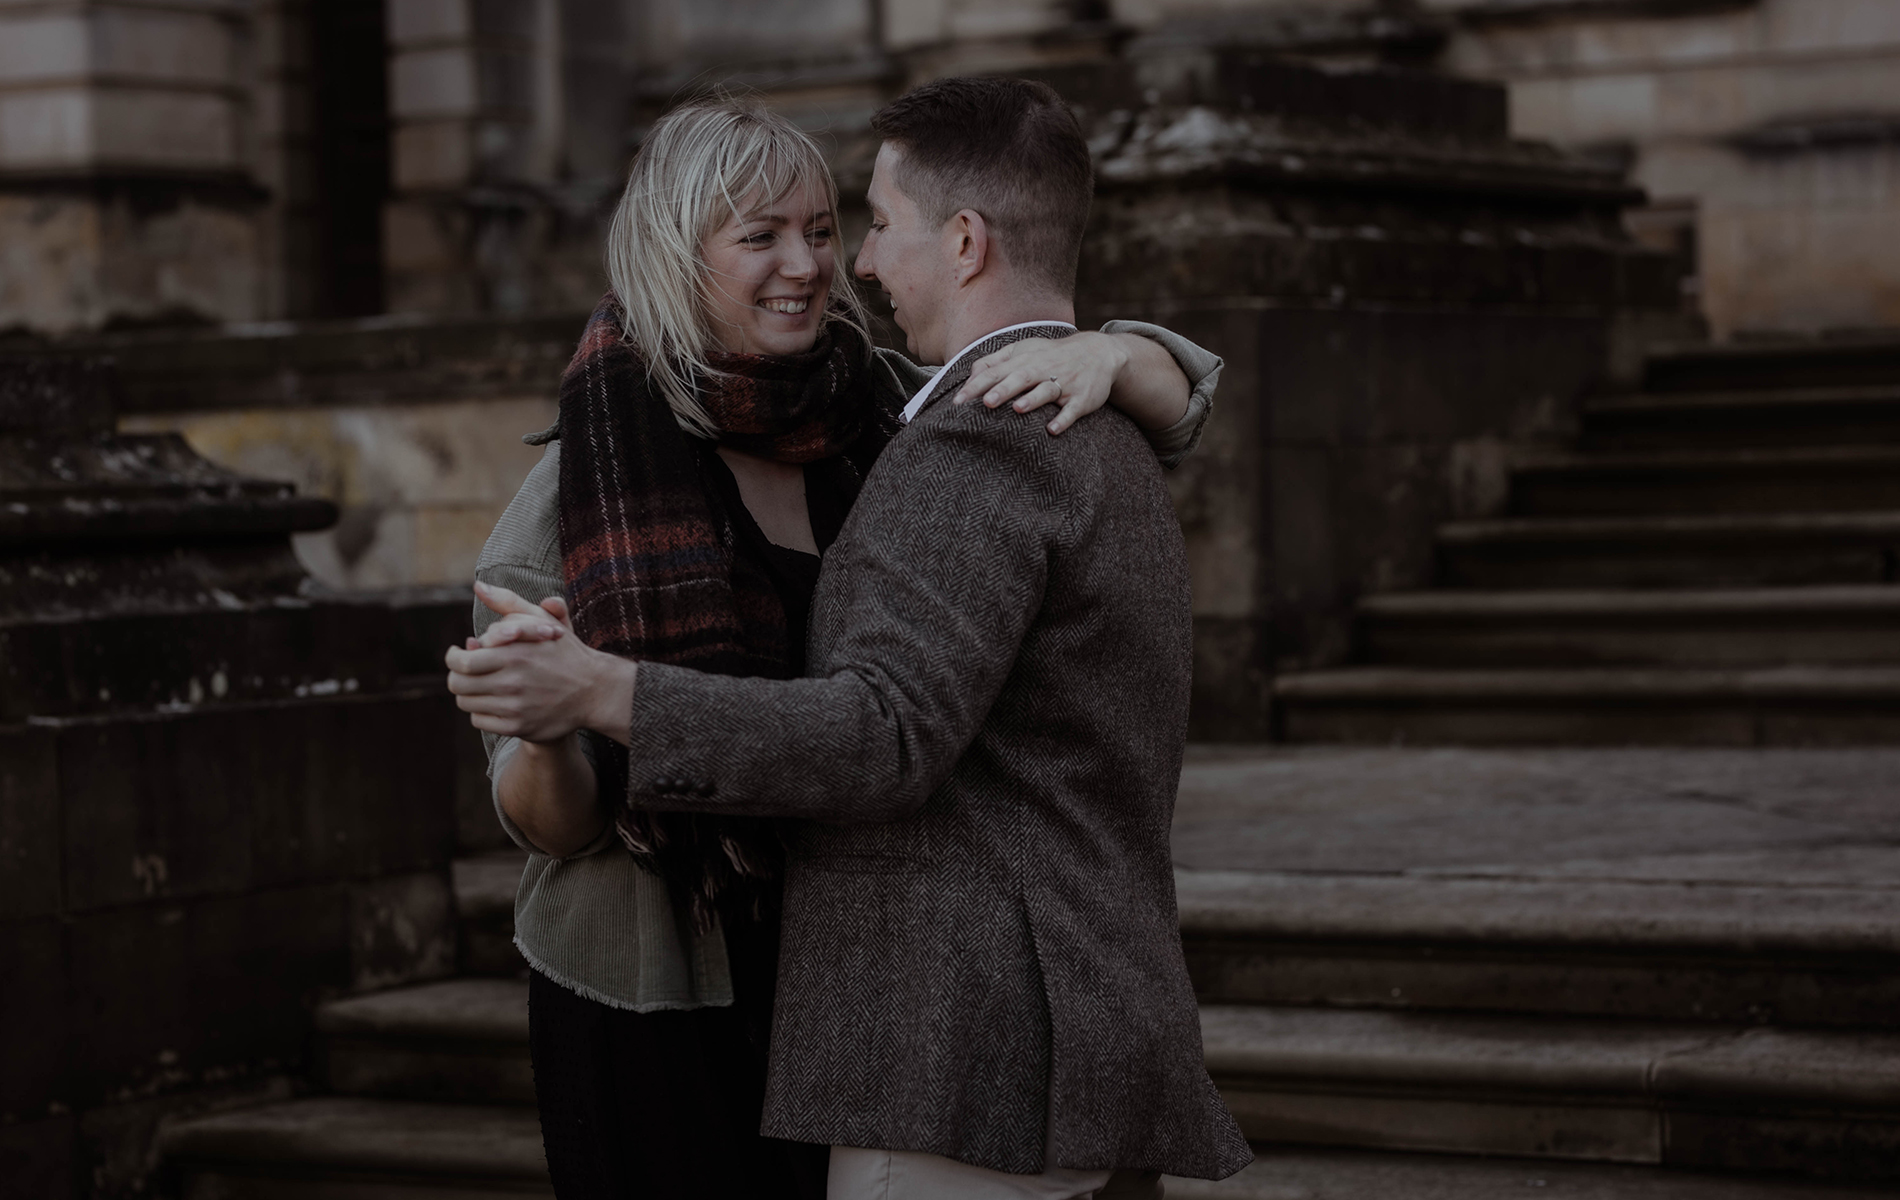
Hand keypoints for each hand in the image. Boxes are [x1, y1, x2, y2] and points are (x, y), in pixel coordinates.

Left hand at [445, 582, 634, 742]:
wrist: (594, 690)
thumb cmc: (564, 652)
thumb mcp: (540, 621)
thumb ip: (508, 602)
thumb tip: (479, 586)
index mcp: (514, 654)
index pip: (460, 662)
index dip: (452, 658)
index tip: (457, 654)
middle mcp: (513, 682)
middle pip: (458, 685)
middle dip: (457, 676)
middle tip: (466, 671)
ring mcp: (516, 707)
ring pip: (466, 704)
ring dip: (469, 694)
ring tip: (481, 685)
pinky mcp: (519, 726)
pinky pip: (480, 721)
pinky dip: (482, 711)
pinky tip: (494, 701)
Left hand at [952, 331, 1129, 433]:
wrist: (1099, 353)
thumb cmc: (1052, 355)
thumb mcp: (1025, 351)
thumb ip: (996, 361)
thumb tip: (970, 376)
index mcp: (1025, 360)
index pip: (997, 371)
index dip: (977, 386)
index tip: (958, 401)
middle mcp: (1043, 369)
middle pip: (1020, 378)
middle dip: (1003, 389)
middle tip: (985, 403)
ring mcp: (1064, 383)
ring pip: (1046, 390)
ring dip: (1033, 400)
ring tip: (1018, 409)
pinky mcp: (1082, 398)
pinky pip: (1073, 410)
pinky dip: (1064, 419)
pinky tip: (1052, 429)